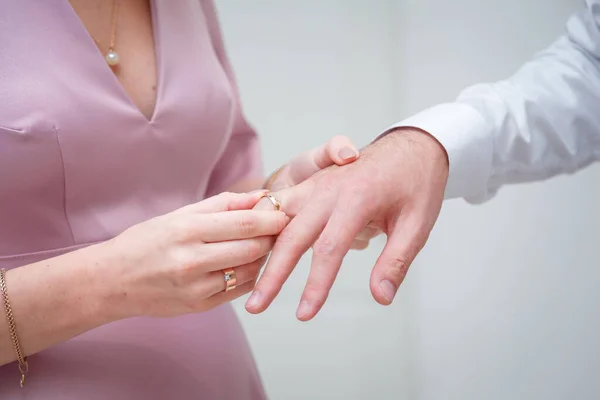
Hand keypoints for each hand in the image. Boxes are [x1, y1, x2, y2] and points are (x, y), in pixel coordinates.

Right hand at [101, 191, 288, 318]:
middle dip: (272, 238)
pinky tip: (243, 264)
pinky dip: (249, 275)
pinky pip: (239, 290)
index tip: (285, 213)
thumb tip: (260, 197)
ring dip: (263, 257)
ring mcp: (197, 287)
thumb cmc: (146, 241)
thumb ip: (223, 204)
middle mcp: (193, 260)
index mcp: (187, 230)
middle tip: (278, 229)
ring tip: (260, 244)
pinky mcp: (200, 306)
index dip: (272, 219)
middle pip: (253, 248)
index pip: (245, 224)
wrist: (112, 281)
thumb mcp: (179, 214)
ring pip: (250, 271)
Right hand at [246, 128, 448, 319]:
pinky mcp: (310, 184)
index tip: (304, 314)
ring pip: (279, 220)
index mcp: (356, 199)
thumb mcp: (417, 223)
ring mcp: (316, 185)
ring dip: (262, 251)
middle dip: (272, 274)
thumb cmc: (417, 184)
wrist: (411, 145)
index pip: (329, 249)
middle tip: (255, 307)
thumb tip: (380, 298)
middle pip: (291, 236)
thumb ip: (395, 261)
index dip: (315, 285)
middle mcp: (328, 190)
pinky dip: (263, 228)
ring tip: (246, 282)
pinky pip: (279, 207)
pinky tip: (253, 251)